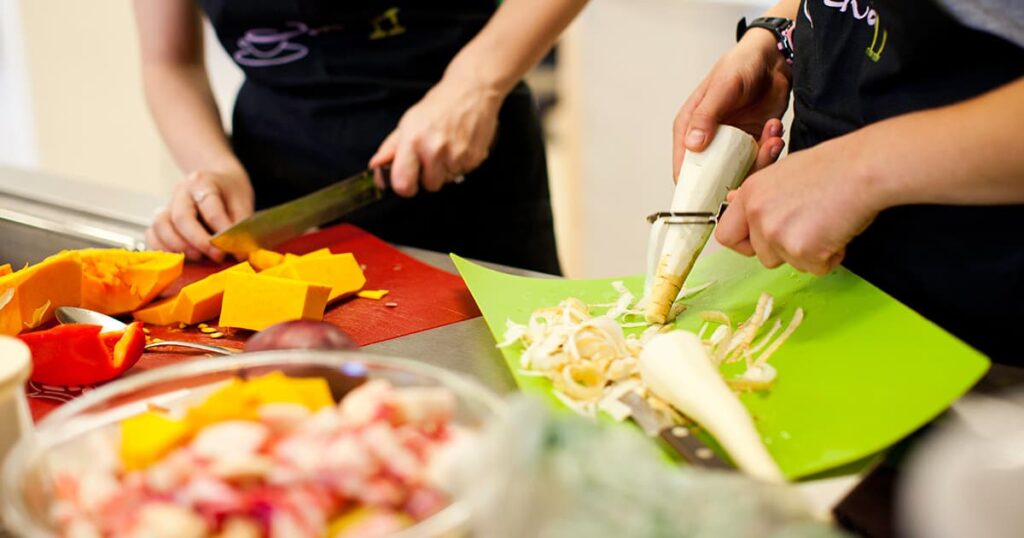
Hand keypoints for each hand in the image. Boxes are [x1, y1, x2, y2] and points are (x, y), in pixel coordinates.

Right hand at [147, 169, 253, 261]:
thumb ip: (240, 226)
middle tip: (217, 256)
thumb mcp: (242, 204)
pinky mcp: (161, 220)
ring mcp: (168, 205)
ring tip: (199, 257)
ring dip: (179, 246)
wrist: (218, 183)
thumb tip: (239, 252)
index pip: (209, 207)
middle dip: (199, 241)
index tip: (233, 248)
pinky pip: (152, 234)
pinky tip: (182, 257)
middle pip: (181, 217)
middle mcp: (181, 191)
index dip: (222, 230)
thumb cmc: (229, 194)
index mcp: (203, 182)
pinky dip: (164, 248)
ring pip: (161, 225)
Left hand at [369, 74, 502, 196]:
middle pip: (429, 186)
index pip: (403, 185)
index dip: (405, 186)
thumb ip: (390, 148)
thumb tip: (375, 166)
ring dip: (446, 170)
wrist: (471, 92)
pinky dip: (460, 164)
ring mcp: (457, 155)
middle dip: (429, 175)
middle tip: (431, 155)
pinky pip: (463, 173)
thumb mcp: (408, 123)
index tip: (408, 179)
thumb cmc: (438, 107)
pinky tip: (459, 146)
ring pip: (447, 181)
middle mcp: (435, 150)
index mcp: (413, 141)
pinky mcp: (475, 157)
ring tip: (447, 147)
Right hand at [673, 30, 792, 178]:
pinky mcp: (752, 144)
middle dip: (736, 175)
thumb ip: (706, 116)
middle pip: (713, 177)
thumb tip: (692, 144)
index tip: (712, 194)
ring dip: (760, 161)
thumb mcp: (721, 87)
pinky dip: (770, 152)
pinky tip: (774, 131)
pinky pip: (760, 161)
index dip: (694, 186)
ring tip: (771, 138)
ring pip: (740, 173)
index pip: (684, 168)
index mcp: (690, 128)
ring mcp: (731, 145)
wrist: (772, 59)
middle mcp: (708, 140)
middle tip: (755, 159)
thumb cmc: (740, 65)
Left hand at [715, 135, 883, 274]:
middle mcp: (758, 215)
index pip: (726, 236)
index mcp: (750, 194)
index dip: (745, 243)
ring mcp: (778, 235)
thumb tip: (733, 201)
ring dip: (808, 253)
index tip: (761, 242)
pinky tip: (838, 230)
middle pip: (762, 256)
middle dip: (786, 249)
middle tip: (810, 225)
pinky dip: (830, 257)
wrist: (863, 168)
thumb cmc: (831, 167)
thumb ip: (758, 195)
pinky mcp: (803, 251)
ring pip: (788, 264)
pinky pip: (815, 269)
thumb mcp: (783, 172)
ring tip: (826, 224)